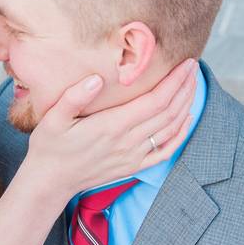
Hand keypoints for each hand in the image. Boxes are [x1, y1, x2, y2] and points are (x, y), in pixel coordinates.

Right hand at [22, 58, 197, 198]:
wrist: (50, 181)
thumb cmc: (50, 146)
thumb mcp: (53, 118)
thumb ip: (74, 96)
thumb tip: (96, 79)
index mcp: (112, 126)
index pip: (155, 100)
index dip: (175, 81)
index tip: (186, 63)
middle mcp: (128, 142)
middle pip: (168, 112)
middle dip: (185, 88)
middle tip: (193, 67)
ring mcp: (133, 156)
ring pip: (170, 129)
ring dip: (185, 106)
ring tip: (192, 85)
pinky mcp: (133, 166)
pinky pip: (165, 151)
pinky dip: (180, 134)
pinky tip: (186, 119)